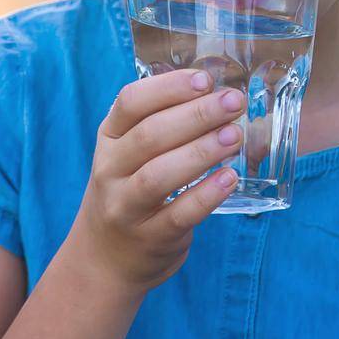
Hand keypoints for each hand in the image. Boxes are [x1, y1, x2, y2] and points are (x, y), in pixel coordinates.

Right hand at [64, 67, 245, 291]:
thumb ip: (162, 125)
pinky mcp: (149, 238)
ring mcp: (126, 207)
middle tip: (233, 102)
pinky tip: (230, 178)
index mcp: (110, 139)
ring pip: (159, 174)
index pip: (131, 103)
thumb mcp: (129, 154)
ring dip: (201, 152)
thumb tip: (218, 94)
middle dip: (196, 114)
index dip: (169, 87)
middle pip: (150, 135)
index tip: (205, 79)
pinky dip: (206, 195)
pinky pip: (179, 214)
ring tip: (235, 137)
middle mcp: (111, 170)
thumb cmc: (129, 192)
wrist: (103, 259)